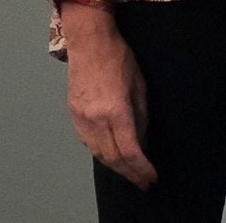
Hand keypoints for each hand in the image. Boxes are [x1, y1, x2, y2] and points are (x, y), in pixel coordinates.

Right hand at [59, 1, 156, 189]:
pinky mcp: (73, 115)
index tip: (151, 178)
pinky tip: (111, 155)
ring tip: (130, 173)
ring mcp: (81, 119)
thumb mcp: (140, 86)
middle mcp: (95, 120)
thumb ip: (141, 116)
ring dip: (115, 167)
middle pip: (112, 157)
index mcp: (115, 111)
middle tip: (143, 182)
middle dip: (129, 173)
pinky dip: (101, 153)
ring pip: (98, 153)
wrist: (89, 43)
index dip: (141, 168)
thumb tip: (142, 140)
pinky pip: (88, 142)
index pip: (130, 150)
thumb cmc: (121, 59)